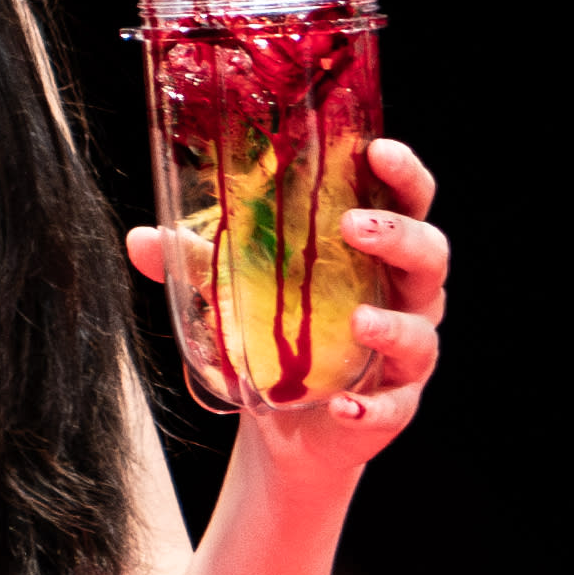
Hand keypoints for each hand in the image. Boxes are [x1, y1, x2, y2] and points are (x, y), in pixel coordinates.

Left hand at [127, 135, 455, 464]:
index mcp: (377, 254)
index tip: (378, 150)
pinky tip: (343, 405)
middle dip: (400, 236)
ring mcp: (404, 355)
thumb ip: (198, 264)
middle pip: (430, 256)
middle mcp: (404, 298)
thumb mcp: (236, 292)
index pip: (409, 201)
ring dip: (393, 325)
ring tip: (358, 321)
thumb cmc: (280, 337)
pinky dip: (370, 407)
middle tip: (354, 226)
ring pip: (420, 333)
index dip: (404, 173)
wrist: (288, 424)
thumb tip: (142, 239)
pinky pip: (392, 406)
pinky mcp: (392, 407)